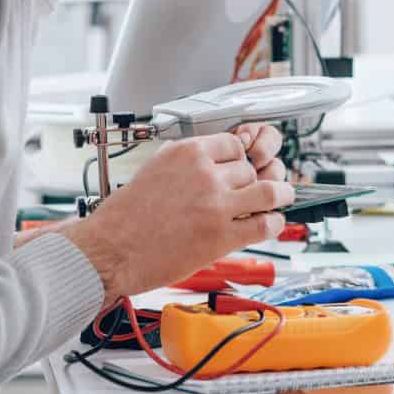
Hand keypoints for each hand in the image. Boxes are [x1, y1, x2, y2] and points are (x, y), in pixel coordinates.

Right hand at [59, 133, 293, 302]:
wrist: (110, 249)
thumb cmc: (123, 216)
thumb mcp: (154, 169)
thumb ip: (185, 164)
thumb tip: (207, 163)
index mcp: (186, 153)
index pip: (234, 145)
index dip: (240, 158)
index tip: (242, 167)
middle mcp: (205, 174)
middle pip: (250, 168)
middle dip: (253, 180)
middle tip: (255, 189)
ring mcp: (216, 204)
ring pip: (268, 191)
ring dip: (280, 195)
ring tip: (283, 198)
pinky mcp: (221, 235)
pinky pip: (263, 224)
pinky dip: (274, 223)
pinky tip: (272, 223)